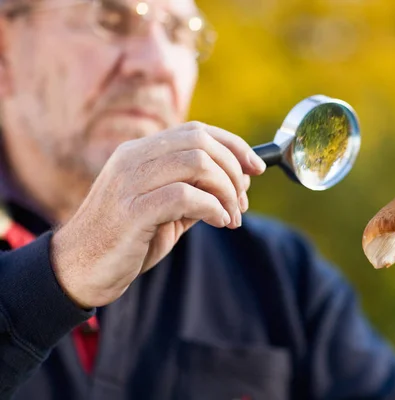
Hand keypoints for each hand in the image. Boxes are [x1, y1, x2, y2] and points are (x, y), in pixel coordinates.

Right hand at [50, 121, 265, 308]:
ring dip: (227, 191)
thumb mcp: (165, 211)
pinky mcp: (131, 210)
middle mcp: (133, 158)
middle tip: (242, 201)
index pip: (197, 131)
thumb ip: (195, 192)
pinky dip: (213, 208)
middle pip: (201, 142)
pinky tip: (220, 223)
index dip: (234, 145)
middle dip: (234, 169)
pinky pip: (185, 196)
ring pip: (197, 163)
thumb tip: (238, 183)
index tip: (257, 166)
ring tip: (232, 217)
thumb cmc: (126, 239)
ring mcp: (130, 182)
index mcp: (141, 153)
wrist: (79, 270)